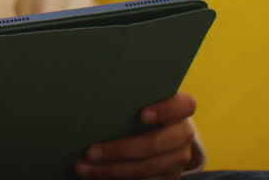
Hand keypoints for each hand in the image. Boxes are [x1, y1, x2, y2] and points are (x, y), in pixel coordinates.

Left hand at [74, 92, 196, 179]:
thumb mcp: (139, 100)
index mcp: (180, 109)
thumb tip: (94, 96)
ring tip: (84, 166)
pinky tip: (95, 175)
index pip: (184, 105)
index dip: (165, 110)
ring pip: (146, 168)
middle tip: (90, 151)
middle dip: (120, 149)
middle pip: (157, 143)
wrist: (159, 132)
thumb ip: (128, 97)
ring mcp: (177, 159)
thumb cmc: (139, 108)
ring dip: (111, 169)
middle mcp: (183, 134)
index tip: (142, 114)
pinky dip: (117, 179)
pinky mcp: (168, 177)